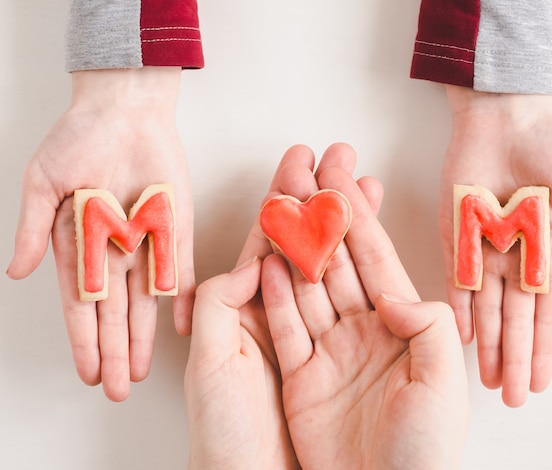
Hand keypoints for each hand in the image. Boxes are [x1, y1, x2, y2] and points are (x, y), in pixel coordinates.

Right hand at [6, 67, 195, 400]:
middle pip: (114, 314)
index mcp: (78, 245)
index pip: (81, 306)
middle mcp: (113, 251)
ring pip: (146, 302)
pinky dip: (183, 298)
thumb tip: (18, 272)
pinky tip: (180, 327)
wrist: (126, 110)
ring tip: (139, 372)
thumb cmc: (79, 139)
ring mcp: (147, 242)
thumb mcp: (43, 182)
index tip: (86, 372)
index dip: (84, 340)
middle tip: (115, 390)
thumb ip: (35, 229)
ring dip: (144, 338)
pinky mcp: (177, 228)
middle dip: (114, 353)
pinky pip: (182, 271)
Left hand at [183, 144, 359, 468]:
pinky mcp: (340, 356)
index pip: (271, 238)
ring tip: (364, 184)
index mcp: (245, 308)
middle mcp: (280, 312)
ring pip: (333, 264)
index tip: (304, 160)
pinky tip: (370, 243)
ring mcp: (316, 331)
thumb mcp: (212, 362)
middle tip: (341, 156)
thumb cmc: (226, 431)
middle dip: (324, 198)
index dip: (286, 199)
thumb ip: (222, 303)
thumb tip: (255, 261)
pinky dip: (362, 271)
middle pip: (305, 241)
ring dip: (348, 223)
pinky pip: (351, 306)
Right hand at [261, 144, 468, 469]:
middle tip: (307, 172)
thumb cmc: (424, 451)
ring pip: (307, 286)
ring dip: (294, 246)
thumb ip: (425, 326)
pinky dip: (274, 296)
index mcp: (400, 325)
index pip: (374, 257)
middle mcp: (362, 329)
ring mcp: (329, 350)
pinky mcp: (300, 375)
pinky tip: (266, 263)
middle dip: (322, 215)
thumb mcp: (442, 382)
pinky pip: (285, 326)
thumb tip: (394, 294)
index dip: (357, 216)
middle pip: (337, 261)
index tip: (341, 176)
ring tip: (281, 205)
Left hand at [439, 85, 551, 406]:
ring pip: (485, 307)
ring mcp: (484, 249)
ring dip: (486, 343)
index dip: (543, 346)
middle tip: (510, 396)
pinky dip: (457, 307)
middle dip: (513, 357)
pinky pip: (454, 278)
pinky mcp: (455, 236)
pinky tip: (459, 337)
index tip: (539, 380)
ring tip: (485, 379)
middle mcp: (517, 257)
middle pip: (514, 318)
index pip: (547, 311)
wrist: (507, 116)